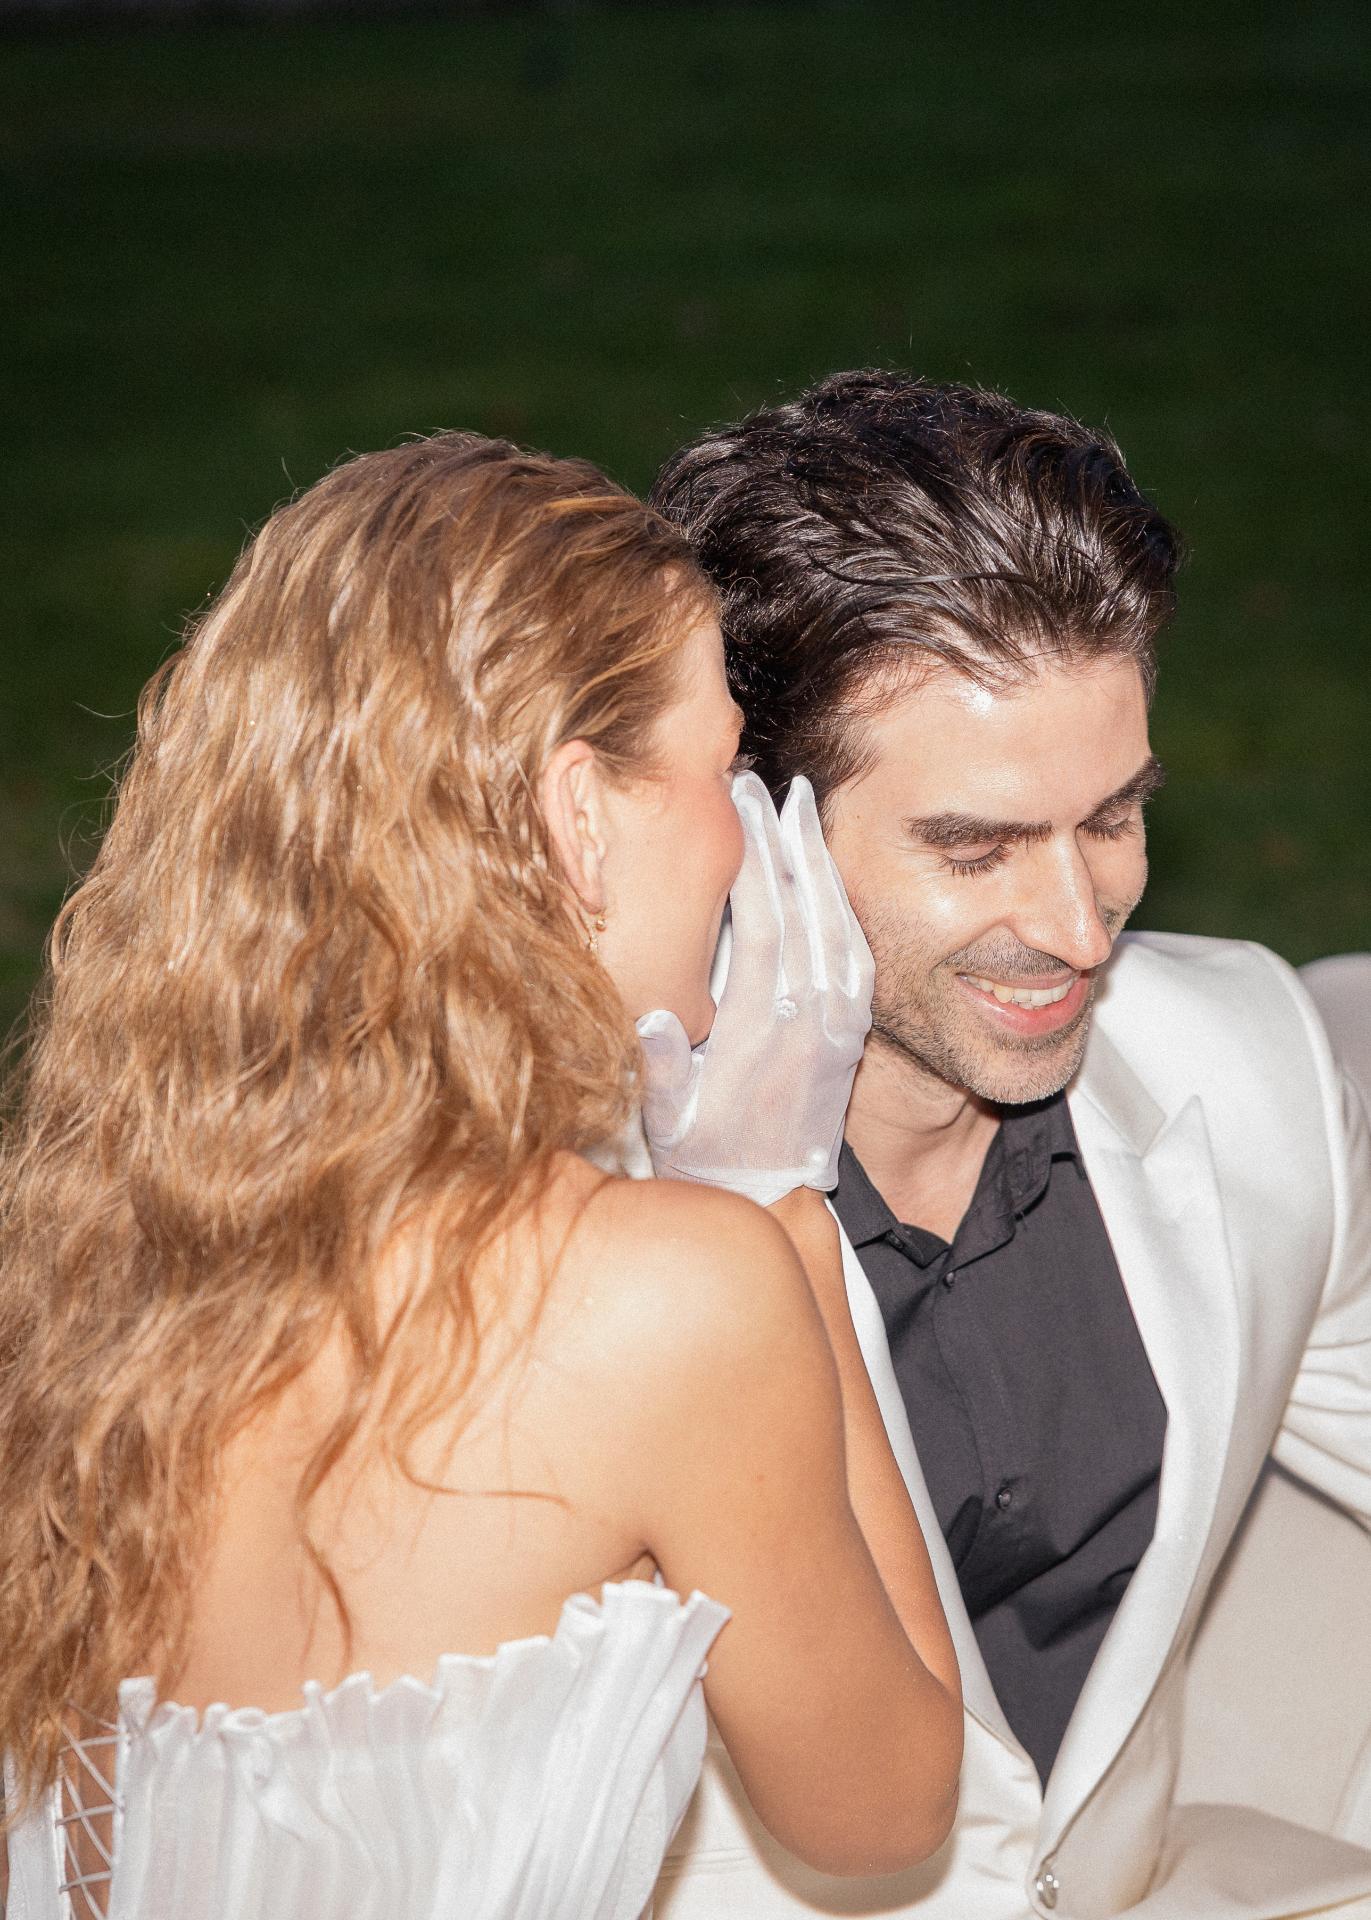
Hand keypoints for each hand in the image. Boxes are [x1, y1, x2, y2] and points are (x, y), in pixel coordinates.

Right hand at [635, 771, 873, 1203]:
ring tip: (803, 806)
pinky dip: (845, 904)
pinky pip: (858, 952)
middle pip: (804, 909)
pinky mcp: (855, 1029)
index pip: (762, 923)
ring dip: (821, 860)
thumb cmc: (704, 1148)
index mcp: (760, 1029)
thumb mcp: (668, 1113)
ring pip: (838, 922)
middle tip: (770, 785)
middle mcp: (809, 1018)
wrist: (773, 1194)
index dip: (754, 860)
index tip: (738, 809)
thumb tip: (651, 1011)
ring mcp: (839, 1022)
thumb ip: (660, 1062)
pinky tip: (829, 869)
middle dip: (787, 840)